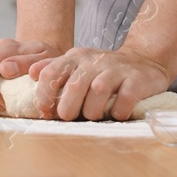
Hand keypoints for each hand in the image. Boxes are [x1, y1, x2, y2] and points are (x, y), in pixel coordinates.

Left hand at [29, 45, 172, 121]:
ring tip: (94, 116)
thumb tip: (31, 73)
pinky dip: (118, 111)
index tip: (46, 112)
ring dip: (93, 111)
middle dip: (68, 109)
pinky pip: (124, 99)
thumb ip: (54, 69)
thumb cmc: (104, 71)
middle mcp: (94, 61)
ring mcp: (116, 69)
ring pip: (98, 91)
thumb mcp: (78, 65)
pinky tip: (117, 114)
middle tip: (71, 118)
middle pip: (74, 86)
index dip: (45, 96)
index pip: (51, 73)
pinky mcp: (136, 80)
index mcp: (76, 57)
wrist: (144, 62)